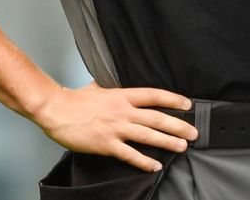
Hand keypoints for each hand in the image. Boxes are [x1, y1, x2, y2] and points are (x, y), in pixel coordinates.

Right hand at [32, 82, 198, 171]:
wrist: (55, 110)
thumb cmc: (74, 99)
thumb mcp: (97, 87)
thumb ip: (111, 88)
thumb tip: (114, 83)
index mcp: (122, 95)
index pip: (154, 96)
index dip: (173, 100)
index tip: (187, 105)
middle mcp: (123, 111)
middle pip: (157, 118)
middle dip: (178, 126)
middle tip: (193, 132)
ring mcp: (116, 128)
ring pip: (148, 135)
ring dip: (167, 142)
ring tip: (182, 147)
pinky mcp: (106, 144)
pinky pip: (130, 154)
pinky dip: (144, 161)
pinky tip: (155, 166)